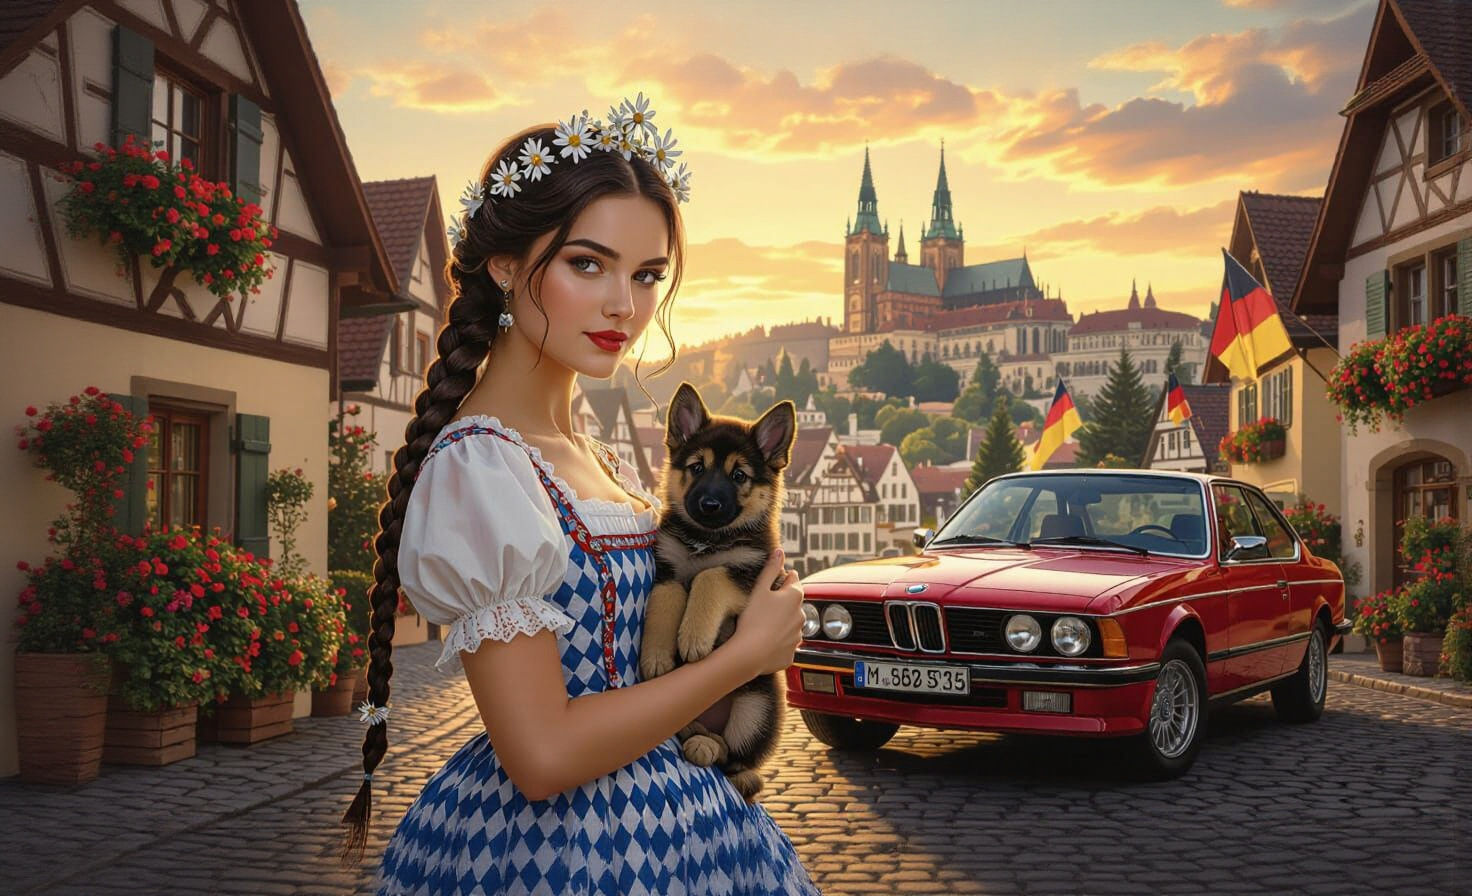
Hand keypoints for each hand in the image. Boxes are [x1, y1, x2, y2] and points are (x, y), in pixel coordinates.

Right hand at [724, 549, 803, 677]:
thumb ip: (771, 569)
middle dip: (781, 602)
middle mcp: (802, 615)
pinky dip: (778, 641)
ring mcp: (798, 635)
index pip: (793, 579)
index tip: (769, 586)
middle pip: (793, 602)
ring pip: (790, 623)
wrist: (750, 653)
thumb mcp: (760, 589)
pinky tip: (765, 641)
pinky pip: (786, 643)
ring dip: (781, 622)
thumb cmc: (753, 619)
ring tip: (762, 625)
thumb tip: (779, 551)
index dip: (781, 580)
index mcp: (795, 596)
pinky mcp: (792, 653)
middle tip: (762, 606)